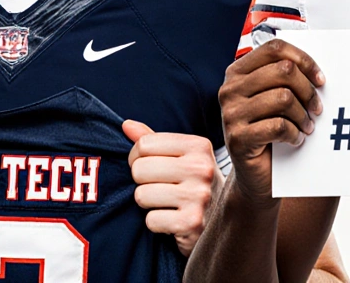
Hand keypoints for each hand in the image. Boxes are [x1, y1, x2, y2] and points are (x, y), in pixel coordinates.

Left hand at [124, 120, 222, 256]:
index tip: (147, 167)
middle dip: (141, 182)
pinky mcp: (193, 222)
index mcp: (199, 146)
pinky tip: (171, 221)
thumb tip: (126, 124)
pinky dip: (156, 224)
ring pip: (142, 195)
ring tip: (165, 204)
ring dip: (147, 204)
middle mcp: (202, 168)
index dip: (136, 158)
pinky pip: (151, 220)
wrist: (223, 221)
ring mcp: (200, 196)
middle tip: (157, 188)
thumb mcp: (180, 157)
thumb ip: (153, 140)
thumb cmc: (193, 183)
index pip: (144, 144)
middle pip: (140, 169)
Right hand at [217, 39, 324, 206]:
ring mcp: (231, 113)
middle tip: (317, 109)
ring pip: (284, 98)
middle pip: (283, 71)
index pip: (274, 49)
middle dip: (308, 90)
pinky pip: (279, 126)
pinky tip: (295, 140)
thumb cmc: (269, 133)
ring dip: (303, 116)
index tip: (320, 79)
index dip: (303, 60)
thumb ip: (286, 80)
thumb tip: (317, 71)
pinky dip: (295, 134)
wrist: (256, 176)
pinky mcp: (238, 138)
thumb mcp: (275, 100)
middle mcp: (230, 89)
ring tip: (306, 127)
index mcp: (238, 72)